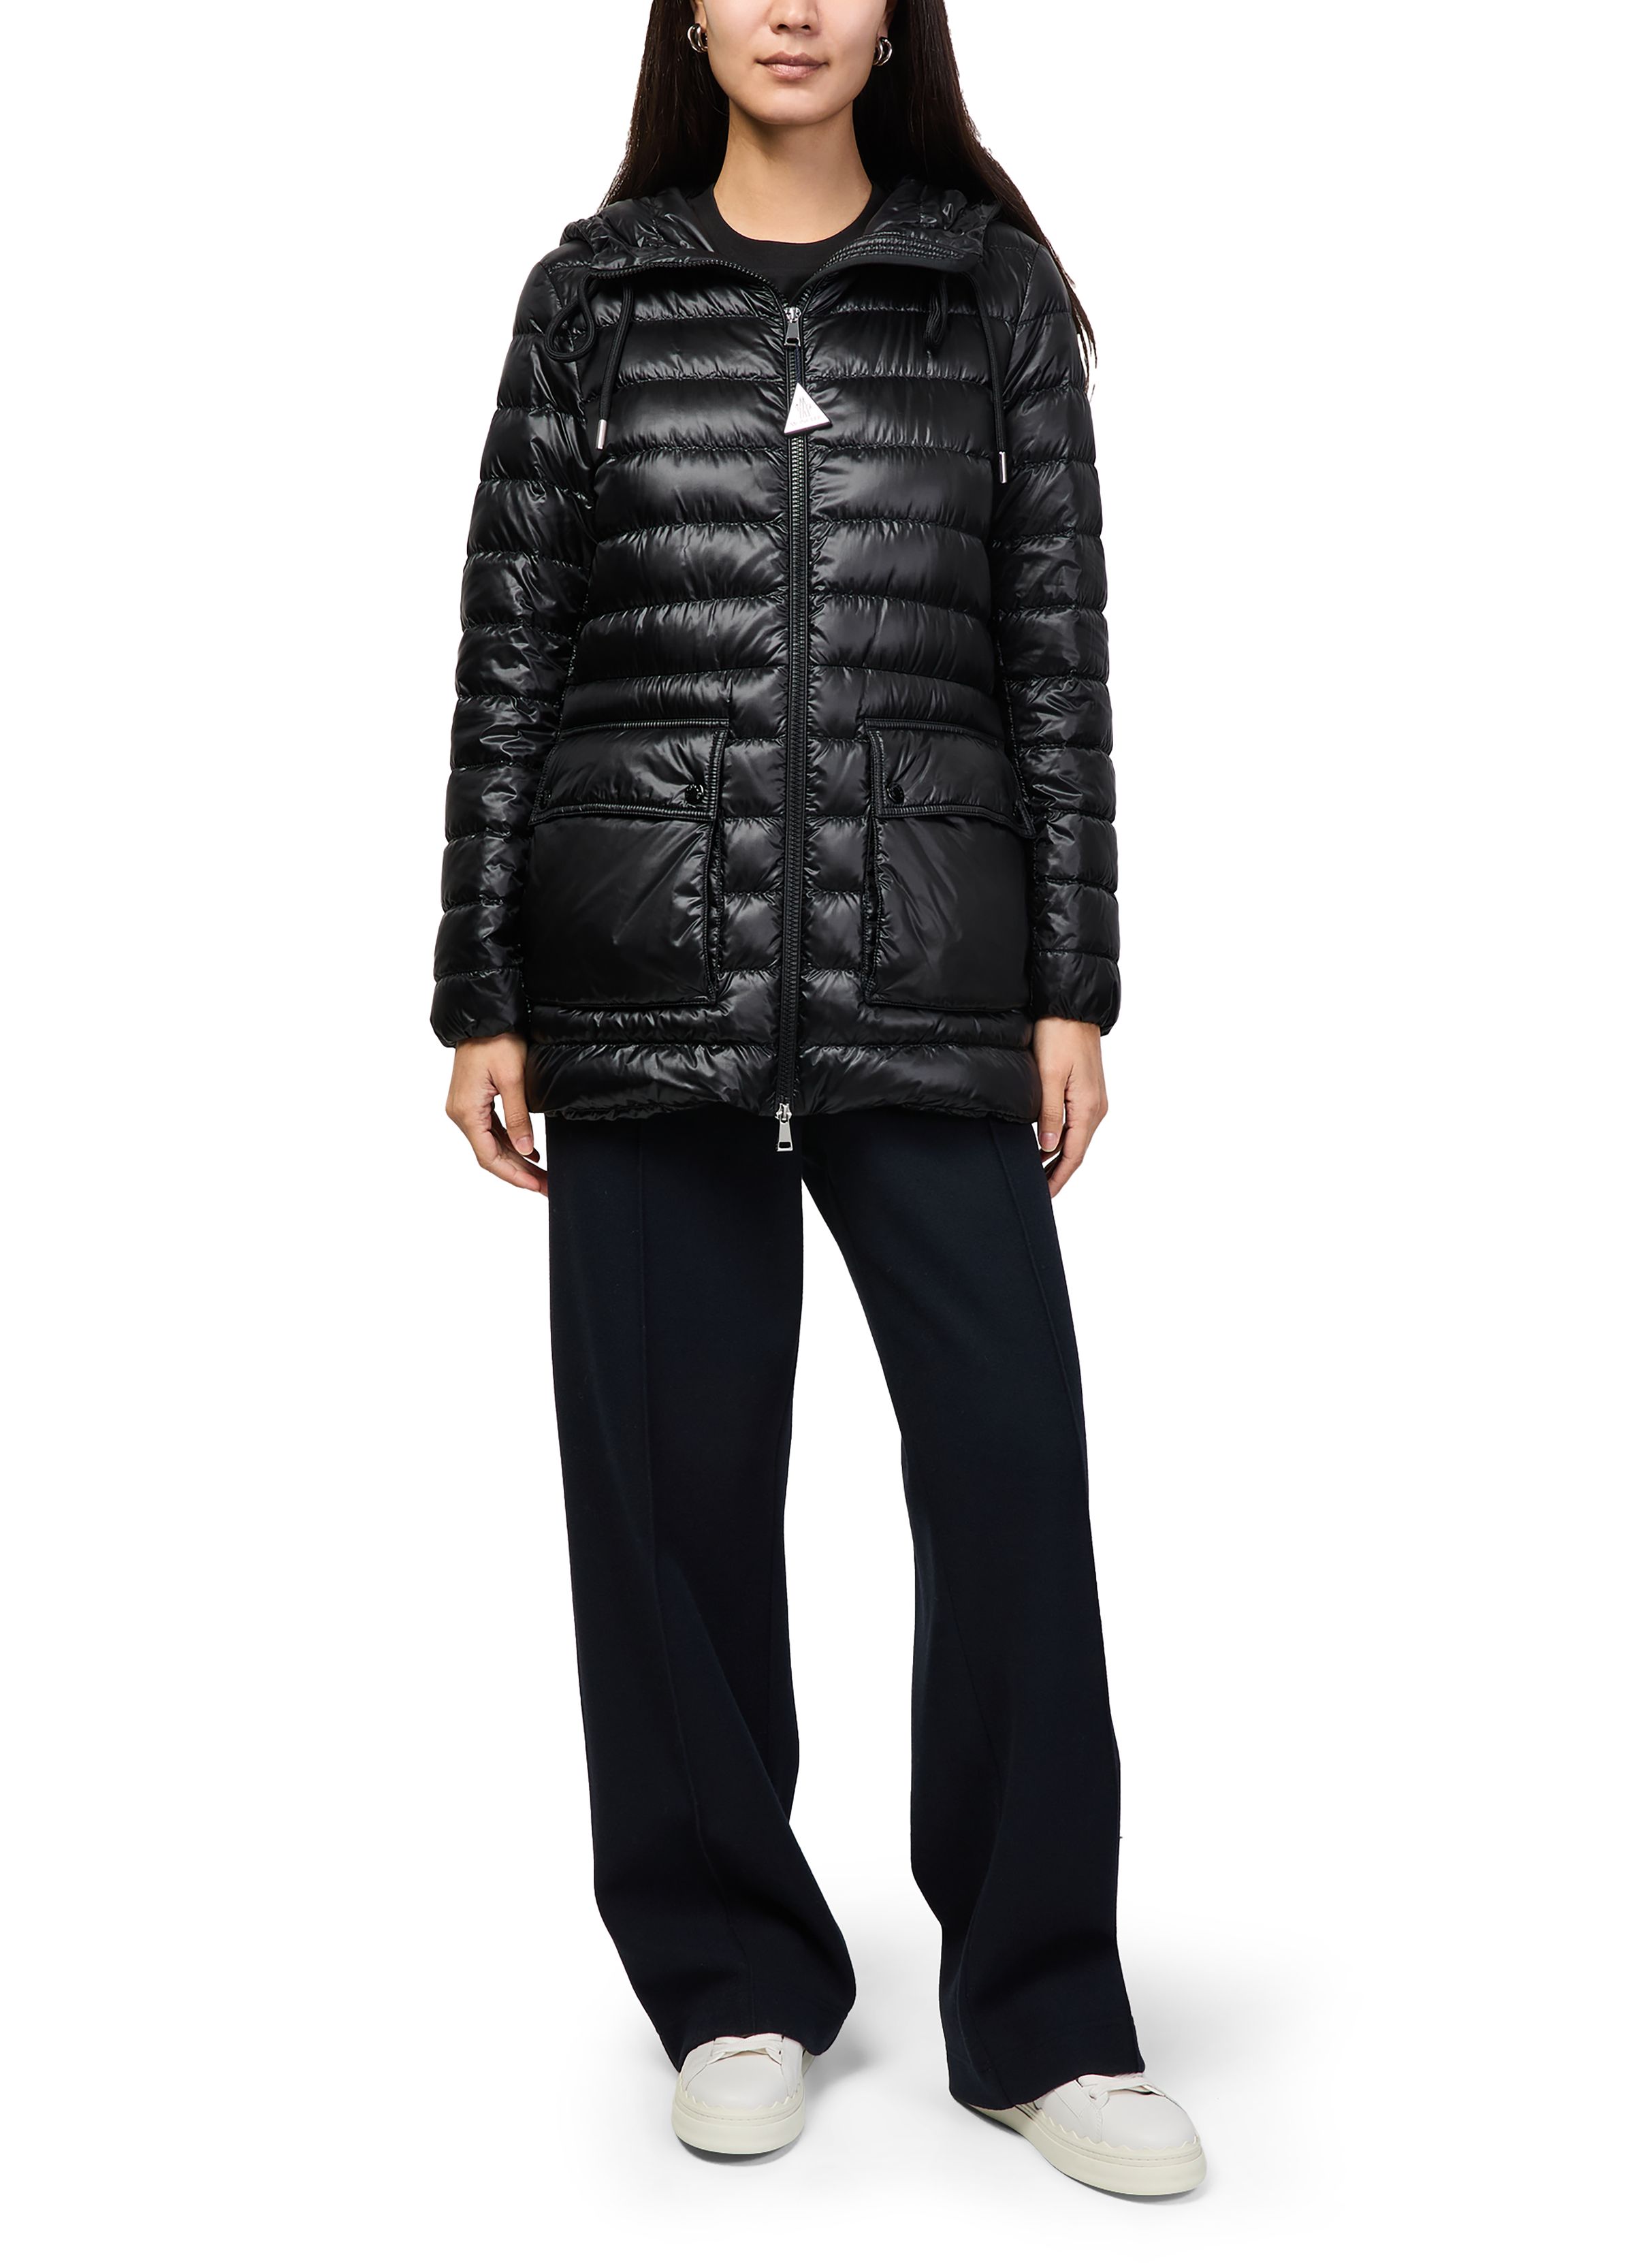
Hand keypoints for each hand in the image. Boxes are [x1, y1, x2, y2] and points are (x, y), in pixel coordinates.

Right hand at [446, 1034, 547, 1194]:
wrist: (483, 1016)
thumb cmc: (496, 1041)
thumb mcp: (513, 1079)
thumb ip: (518, 1118)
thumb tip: (525, 1150)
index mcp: (466, 1111)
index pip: (488, 1157)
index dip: (513, 1175)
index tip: (535, 1186)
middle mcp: (460, 1113)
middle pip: (489, 1154)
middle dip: (518, 1172)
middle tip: (545, 1185)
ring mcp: (464, 1107)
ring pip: (490, 1144)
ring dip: (515, 1159)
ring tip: (540, 1174)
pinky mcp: (472, 1100)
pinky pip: (489, 1129)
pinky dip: (508, 1142)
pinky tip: (528, 1152)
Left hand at [1032, 1017, 1107, 1197]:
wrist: (1072, 1007)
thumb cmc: (1059, 1035)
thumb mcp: (1049, 1077)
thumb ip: (1049, 1114)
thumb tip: (1048, 1148)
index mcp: (1088, 1108)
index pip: (1073, 1155)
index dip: (1058, 1178)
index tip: (1044, 1196)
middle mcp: (1096, 1108)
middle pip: (1076, 1151)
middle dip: (1058, 1173)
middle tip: (1038, 1191)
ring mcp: (1094, 1100)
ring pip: (1076, 1139)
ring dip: (1059, 1157)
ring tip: (1038, 1173)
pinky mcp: (1087, 1091)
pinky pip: (1076, 1124)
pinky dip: (1062, 1139)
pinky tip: (1045, 1144)